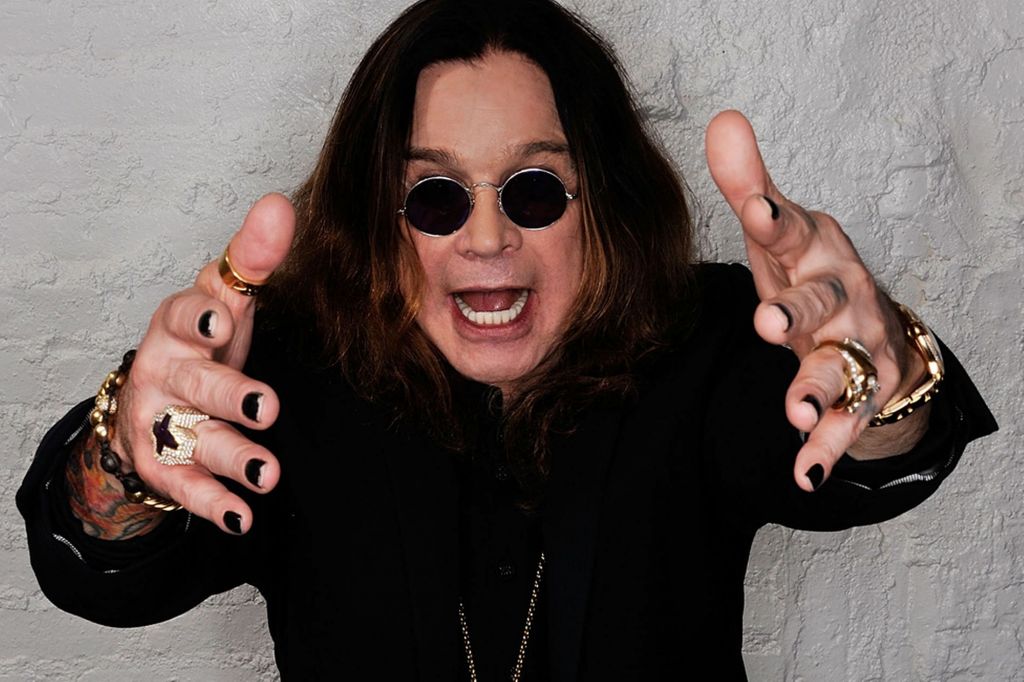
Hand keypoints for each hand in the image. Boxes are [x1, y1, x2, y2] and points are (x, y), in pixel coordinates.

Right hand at [112, 194, 295, 531]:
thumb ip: (252, 259)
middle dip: (229, 395)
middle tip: (268, 405)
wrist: (147, 406)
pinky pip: (187, 488)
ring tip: (268, 472)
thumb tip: (278, 205)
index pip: (182, 315)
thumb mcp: (223, 301)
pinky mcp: (163, 467)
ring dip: (232, 455)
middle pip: (196, 384)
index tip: (222, 318)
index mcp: (179, 326)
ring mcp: (160, 423)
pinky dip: (213, 504)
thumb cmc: (201, 345)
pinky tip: (241, 517)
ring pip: (195, 440)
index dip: (200, 318)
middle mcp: (164, 373)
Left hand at [705, 111, 926, 491]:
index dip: (775, 223)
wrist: (876, 329)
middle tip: (768, 322)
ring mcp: (855, 346)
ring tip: (795, 412)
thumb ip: (750, 186)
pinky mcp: (861, 392)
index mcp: (814, 252)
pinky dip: (827, 447)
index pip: (793, 233)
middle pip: (820, 302)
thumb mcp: (779, 233)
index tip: (755, 212)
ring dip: (817, 388)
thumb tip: (721, 121)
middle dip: (797, 312)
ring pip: (839, 365)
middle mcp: (840, 295)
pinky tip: (805, 471)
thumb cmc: (811, 273)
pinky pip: (846, 423)